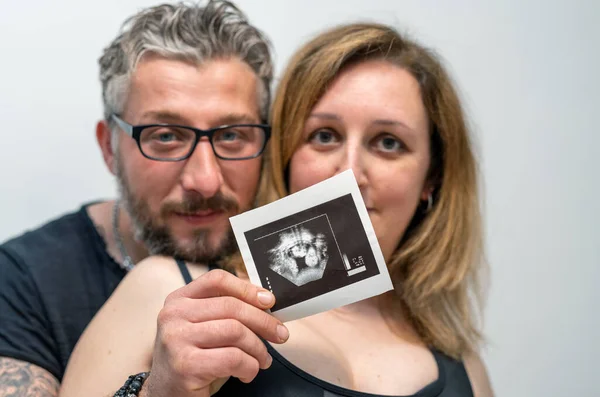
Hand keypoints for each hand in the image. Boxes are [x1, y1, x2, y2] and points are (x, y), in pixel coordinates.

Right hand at [141, 269, 287, 396]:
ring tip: (263, 360)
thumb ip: (226, 312)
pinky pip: (233, 358)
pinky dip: (250, 367)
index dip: (247, 288)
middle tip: (281, 334)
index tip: (269, 301)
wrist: (165, 394)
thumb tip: (266, 302)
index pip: (217, 280)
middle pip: (232, 306)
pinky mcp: (185, 365)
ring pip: (236, 332)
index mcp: (178, 300)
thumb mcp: (203, 328)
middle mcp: (173, 315)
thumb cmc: (193, 359)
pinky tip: (247, 374)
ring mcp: (176, 339)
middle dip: (264, 321)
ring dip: (258, 348)